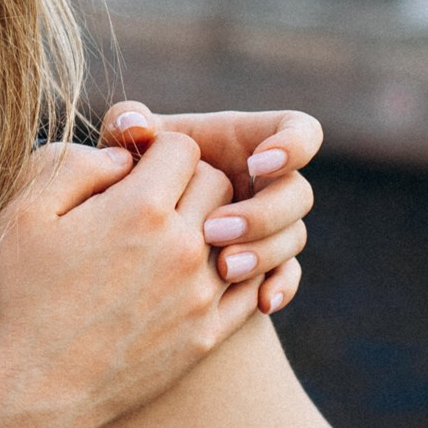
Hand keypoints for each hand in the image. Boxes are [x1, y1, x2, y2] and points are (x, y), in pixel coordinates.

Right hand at [0, 135, 278, 427]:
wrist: (29, 393)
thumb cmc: (16, 297)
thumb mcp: (23, 212)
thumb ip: (76, 164)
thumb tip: (122, 157)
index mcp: (139, 209)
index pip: (183, 147)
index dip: (156, 150)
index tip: (132, 170)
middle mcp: (182, 248)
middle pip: (220, 184)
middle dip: (189, 181)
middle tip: (153, 200)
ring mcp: (200, 296)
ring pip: (241, 234)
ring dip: (213, 225)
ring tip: (173, 237)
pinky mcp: (206, 336)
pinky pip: (248, 285)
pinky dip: (234, 269)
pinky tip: (198, 272)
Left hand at [101, 104, 321, 314]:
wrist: (129, 236)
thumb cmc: (132, 175)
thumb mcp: (128, 149)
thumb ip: (128, 124)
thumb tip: (134, 125)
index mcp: (248, 142)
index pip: (299, 131)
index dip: (292, 144)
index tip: (257, 165)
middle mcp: (267, 183)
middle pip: (298, 193)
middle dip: (263, 213)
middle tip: (213, 230)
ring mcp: (271, 225)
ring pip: (294, 236)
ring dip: (265, 251)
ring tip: (222, 268)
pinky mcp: (266, 263)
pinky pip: (288, 275)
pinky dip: (281, 287)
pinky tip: (261, 302)